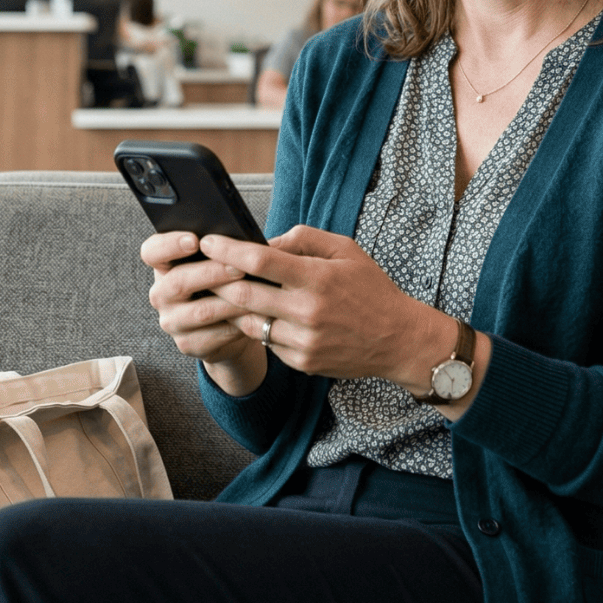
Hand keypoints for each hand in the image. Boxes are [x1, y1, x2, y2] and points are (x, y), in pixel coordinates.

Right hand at [141, 231, 265, 393]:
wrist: (232, 325)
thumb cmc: (228, 282)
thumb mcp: (224, 260)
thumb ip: (231, 247)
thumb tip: (259, 240)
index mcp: (164, 265)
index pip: (152, 251)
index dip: (169, 245)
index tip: (195, 240)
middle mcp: (161, 293)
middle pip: (178, 282)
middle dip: (212, 272)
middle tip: (239, 267)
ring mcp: (172, 321)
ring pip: (200, 311)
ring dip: (230, 301)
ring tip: (256, 292)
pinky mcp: (188, 344)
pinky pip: (213, 335)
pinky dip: (237, 324)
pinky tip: (254, 316)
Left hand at [202, 226, 457, 391]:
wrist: (398, 339)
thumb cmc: (371, 289)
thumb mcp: (346, 251)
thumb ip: (304, 239)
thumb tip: (265, 242)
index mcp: (318, 278)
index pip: (260, 261)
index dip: (228, 250)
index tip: (208, 241)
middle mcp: (308, 312)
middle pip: (244, 295)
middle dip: (217, 280)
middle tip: (204, 269)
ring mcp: (304, 341)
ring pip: (249, 322)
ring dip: (234, 307)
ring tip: (227, 293)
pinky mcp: (302, 362)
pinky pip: (267, 342)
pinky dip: (260, 328)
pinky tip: (263, 317)